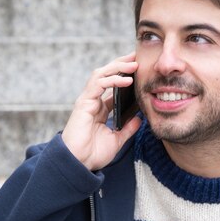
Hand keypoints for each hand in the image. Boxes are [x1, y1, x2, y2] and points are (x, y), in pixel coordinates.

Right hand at [61, 53, 141, 170]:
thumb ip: (127, 128)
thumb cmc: (93, 154)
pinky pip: (98, 84)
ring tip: (134, 64)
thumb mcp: (117, 140)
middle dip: (121, 64)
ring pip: (101, 74)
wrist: (79, 163)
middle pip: (107, 75)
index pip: (112, 85)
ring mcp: (87, 100)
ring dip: (118, 67)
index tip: (140, 69)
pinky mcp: (83, 103)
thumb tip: (140, 119)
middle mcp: (93, 101)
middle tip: (137, 57)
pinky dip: (112, 79)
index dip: (125, 75)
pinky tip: (126, 80)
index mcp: (100, 109)